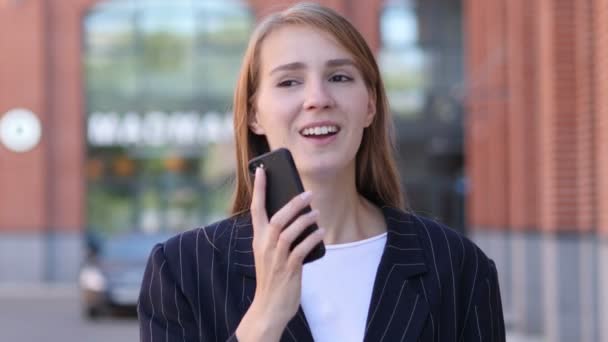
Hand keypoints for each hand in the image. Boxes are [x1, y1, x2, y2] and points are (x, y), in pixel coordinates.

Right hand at [235, 167, 324, 341]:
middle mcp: (265, 245)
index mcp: (258, 239)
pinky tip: (321, 232)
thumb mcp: (271, 253)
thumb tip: (301, 217)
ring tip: (316, 213)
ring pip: (289, 231)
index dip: (259, 188)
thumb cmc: (273, 277)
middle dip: (293, 203)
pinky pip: (301, 248)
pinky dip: (312, 238)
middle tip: (308, 193)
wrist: (269, 307)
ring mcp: (276, 257)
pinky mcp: (288, 268)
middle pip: (277, 217)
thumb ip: (281, 236)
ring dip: (305, 219)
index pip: (256, 208)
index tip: (261, 169)